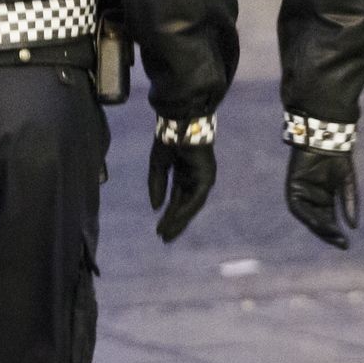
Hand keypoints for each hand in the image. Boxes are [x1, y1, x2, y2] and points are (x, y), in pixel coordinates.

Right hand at [147, 117, 216, 243]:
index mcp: (183, 174)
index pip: (177, 200)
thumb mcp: (157, 166)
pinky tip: (176, 218)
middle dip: (174, 223)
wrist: (180, 123)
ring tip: (168, 234)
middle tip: (164, 239)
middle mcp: (193, 179)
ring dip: (180, 220)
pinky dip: (186, 209)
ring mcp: (202, 178)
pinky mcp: (207, 177)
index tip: (159, 231)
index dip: (168, 216)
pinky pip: (196, 198)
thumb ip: (156, 186)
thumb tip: (156, 208)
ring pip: (191, 206)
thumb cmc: (169, 139)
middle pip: (184, 207)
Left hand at [284, 145, 358, 249]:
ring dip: (319, 227)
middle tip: (341, 243)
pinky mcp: (292, 188)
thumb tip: (354, 226)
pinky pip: (298, 207)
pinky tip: (318, 222)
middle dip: (328, 234)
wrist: (326, 140)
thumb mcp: (346, 184)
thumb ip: (349, 203)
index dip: (336, 234)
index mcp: (325, 200)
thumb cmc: (337, 160)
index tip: (346, 244)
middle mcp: (313, 200)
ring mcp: (302, 195)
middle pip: (318, 223)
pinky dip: (308, 216)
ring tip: (332, 234)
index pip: (329, 222)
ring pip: (309, 218)